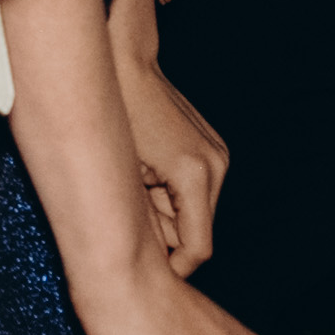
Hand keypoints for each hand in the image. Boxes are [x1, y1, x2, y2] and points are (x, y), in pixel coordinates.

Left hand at [113, 53, 226, 275]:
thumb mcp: (125, 177)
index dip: (174, 269)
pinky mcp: (213, 149)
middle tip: (131, 212)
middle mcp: (216, 166)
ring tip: (138, 184)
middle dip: (165, 232)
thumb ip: (147, 220)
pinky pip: (195, 190)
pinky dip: (172, 192)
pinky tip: (149, 172)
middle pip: (196, 232)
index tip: (145, 270)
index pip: (197, 249)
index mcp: (195, 176)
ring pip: (195, 211)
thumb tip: (153, 256)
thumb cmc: (116, 117)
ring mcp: (218, 156)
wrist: (126, 64)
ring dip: (167, 210)